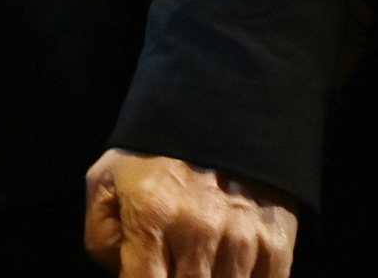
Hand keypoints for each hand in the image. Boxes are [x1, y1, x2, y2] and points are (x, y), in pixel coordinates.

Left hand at [84, 149, 296, 277]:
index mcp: (151, 215)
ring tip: (196, 262)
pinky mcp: (275, 244)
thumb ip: (102, 238)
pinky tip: (226, 267)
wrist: (219, 115)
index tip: (144, 274)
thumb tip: (124, 275)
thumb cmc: (152, 155)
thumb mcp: (106, 181)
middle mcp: (198, 230)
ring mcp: (241, 239)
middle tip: (172, 263)